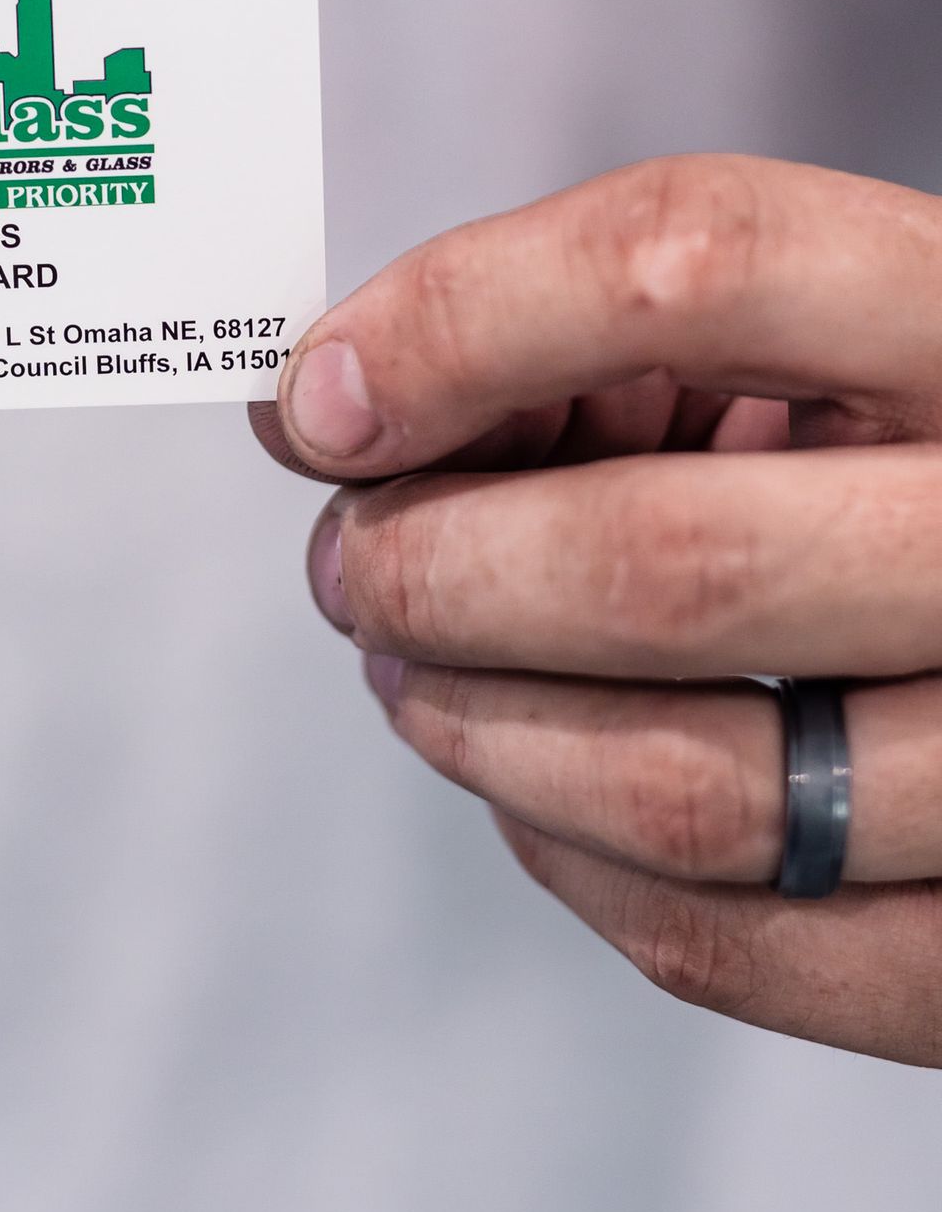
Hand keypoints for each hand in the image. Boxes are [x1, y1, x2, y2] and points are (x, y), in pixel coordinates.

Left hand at [256, 155, 941, 1065]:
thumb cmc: (905, 450)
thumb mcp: (810, 330)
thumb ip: (602, 330)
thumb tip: (330, 398)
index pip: (703, 266)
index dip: (466, 324)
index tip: (328, 397)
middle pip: (671, 563)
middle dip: (436, 571)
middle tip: (353, 562)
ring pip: (685, 793)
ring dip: (476, 729)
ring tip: (417, 667)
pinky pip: (733, 944)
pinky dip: (576, 863)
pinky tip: (536, 786)